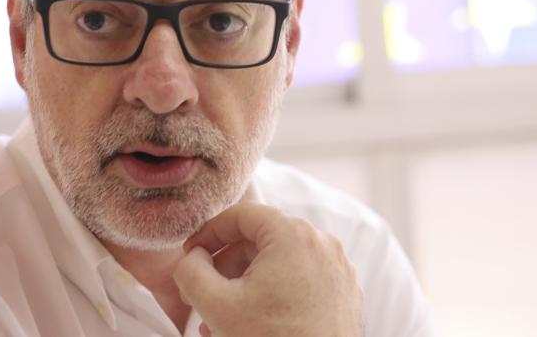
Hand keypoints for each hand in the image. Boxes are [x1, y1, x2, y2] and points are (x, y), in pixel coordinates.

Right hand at [173, 202, 363, 336]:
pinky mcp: (346, 295)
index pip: (243, 214)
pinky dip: (277, 293)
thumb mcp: (216, 304)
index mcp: (294, 235)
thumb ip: (191, 270)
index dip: (210, 232)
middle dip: (228, 264)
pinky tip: (257, 321)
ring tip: (227, 316)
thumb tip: (193, 257)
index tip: (193, 253)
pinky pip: (304, 281)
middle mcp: (323, 245)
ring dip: (249, 283)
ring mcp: (338, 270)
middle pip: (262, 240)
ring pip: (282, 263)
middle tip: (206, 290)